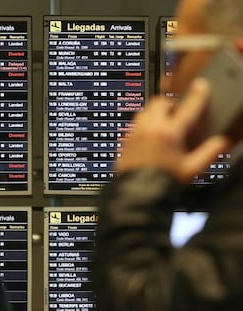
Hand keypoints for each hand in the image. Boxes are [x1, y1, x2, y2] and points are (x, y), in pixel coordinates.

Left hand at [116, 78, 231, 183]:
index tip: (201, 86)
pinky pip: (134, 125)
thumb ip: (209, 153)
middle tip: (177, 111)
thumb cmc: (163, 182)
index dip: (197, 95)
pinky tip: (149, 136)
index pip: (188, 107)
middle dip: (170, 103)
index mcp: (169, 133)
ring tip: (163, 122)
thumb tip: (222, 142)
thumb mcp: (191, 169)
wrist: (137, 193)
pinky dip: (143, 125)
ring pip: (144, 111)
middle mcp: (150, 129)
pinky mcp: (125, 141)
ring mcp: (135, 134)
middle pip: (160, 102)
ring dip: (155, 112)